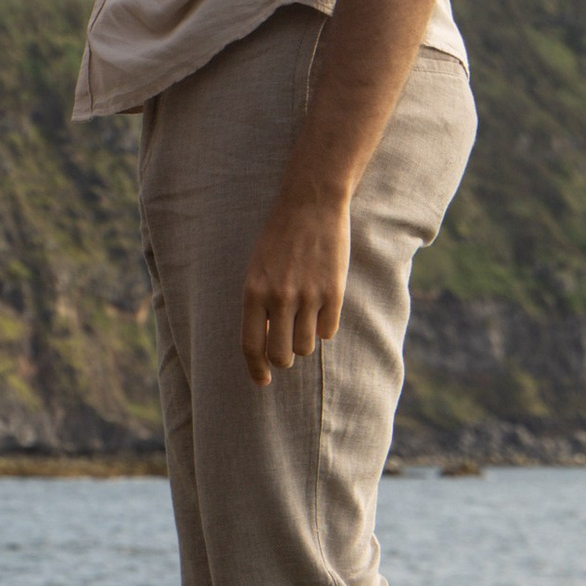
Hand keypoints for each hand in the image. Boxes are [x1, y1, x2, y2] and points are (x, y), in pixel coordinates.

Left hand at [241, 187, 349, 385]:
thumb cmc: (279, 238)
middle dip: (283, 360)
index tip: (262, 381)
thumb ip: (258, 304)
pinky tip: (321, 310)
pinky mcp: (333, 292)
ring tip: (304, 322)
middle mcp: (279, 297)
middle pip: (281, 355)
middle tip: (286, 352)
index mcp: (253, 292)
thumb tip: (266, 343)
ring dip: (304, 342)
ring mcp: (308, 296)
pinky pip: (328, 331)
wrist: (311, 204)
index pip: (251, 345)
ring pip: (306, 347)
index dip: (256, 369)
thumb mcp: (257, 269)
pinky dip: (324, 328)